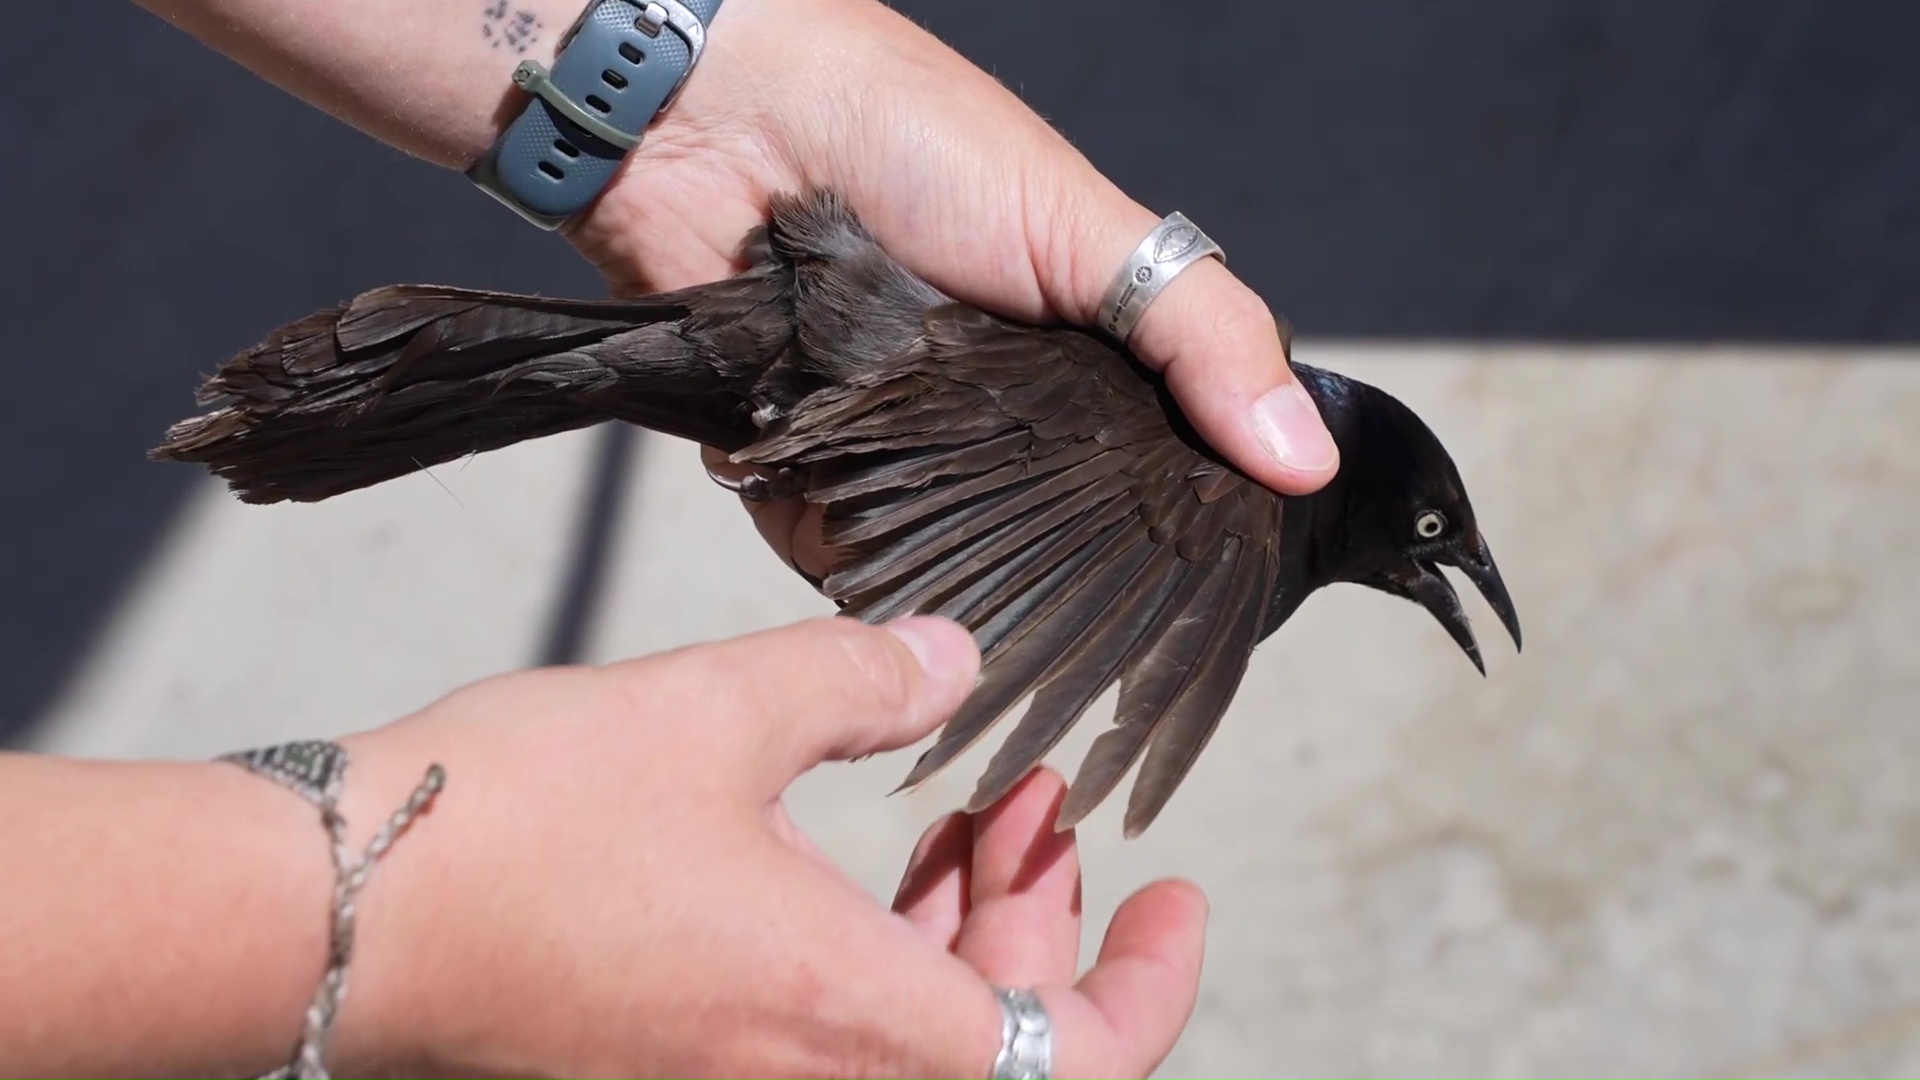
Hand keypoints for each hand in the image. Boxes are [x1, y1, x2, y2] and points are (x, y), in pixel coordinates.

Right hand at [332, 615, 1207, 1079]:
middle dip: (1046, 925)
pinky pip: (824, 1031)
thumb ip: (864, 680)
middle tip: (1043, 808)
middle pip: (1002, 1047)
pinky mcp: (674, 1064)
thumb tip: (952, 658)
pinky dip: (875, 951)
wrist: (329, 913)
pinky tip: (865, 846)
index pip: (1078, 1068)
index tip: (1172, 896)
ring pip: (911, 1037)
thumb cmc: (520, 824)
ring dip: (962, 932)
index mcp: (850, 1025)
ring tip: (971, 807)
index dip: (1150, 988)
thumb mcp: (721, 709)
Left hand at [564, 0, 1339, 576]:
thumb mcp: (1084, 228)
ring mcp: (895, 443)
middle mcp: (992, 414)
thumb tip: (1308, 461)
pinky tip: (829, 514)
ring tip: (924, 537)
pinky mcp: (805, 463)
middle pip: (1039, 540)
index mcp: (1078, 363)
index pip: (1147, 479)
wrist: (721, 116)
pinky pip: (831, 548)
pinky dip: (831, 543)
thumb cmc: (911, 140)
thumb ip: (1200, 334)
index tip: (1188, 586)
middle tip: (1039, 567)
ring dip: (933, 558)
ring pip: (940, 559)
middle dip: (1041, 560)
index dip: (1171, 531)